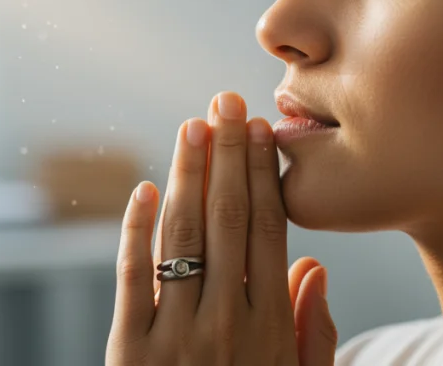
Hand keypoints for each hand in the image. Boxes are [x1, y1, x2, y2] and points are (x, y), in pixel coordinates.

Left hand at [107, 91, 337, 364]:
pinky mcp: (128, 351)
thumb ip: (313, 333)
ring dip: (186, 175)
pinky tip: (143, 190)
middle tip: (225, 101)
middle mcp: (226, 324)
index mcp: (272, 329)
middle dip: (227, 154)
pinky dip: (135, 230)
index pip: (270, 231)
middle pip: (228, 220)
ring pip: (182, 237)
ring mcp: (174, 337)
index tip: (259, 130)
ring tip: (191, 127)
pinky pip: (131, 278)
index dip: (263, 174)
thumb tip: (314, 266)